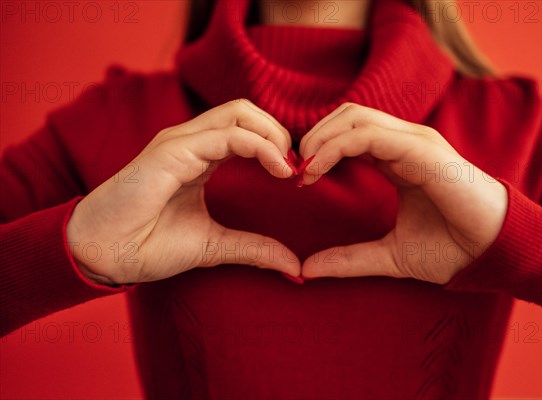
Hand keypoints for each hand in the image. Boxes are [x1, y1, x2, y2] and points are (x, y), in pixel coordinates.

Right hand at [67, 99, 299, 284]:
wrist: (105, 255)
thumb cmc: (148, 245)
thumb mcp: (215, 245)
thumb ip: (253, 248)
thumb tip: (293, 264)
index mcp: (199, 156)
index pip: (246, 129)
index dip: (276, 145)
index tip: (295, 176)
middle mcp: (190, 142)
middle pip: (246, 111)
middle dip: (279, 132)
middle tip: (294, 167)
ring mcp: (180, 142)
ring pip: (239, 113)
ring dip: (273, 135)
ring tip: (287, 167)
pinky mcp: (173, 151)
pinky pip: (227, 136)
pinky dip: (260, 146)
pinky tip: (277, 169)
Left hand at [299, 103, 507, 283]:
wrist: (494, 254)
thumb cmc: (451, 249)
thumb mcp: (388, 255)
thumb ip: (348, 259)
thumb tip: (306, 269)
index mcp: (398, 158)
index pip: (349, 133)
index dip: (319, 149)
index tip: (298, 178)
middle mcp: (405, 142)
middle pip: (346, 116)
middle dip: (314, 137)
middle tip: (295, 170)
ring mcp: (415, 141)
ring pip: (354, 118)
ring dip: (320, 139)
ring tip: (303, 170)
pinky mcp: (423, 150)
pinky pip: (369, 135)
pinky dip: (337, 146)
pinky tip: (319, 168)